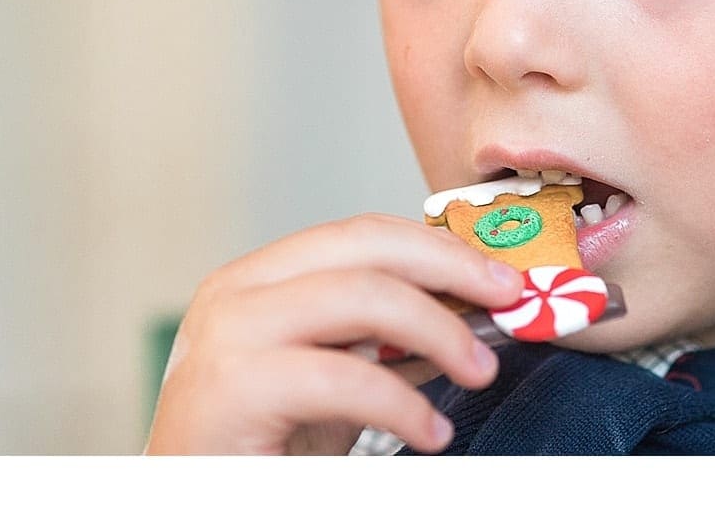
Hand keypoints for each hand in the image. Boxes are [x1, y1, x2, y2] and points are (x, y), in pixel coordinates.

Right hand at [143, 213, 526, 454]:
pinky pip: (341, 376)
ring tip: (480, 371)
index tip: (504, 276)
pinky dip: (402, 403)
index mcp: (262, 280)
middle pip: (365, 246)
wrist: (203, 502)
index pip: (365, 235)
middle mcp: (236, 293)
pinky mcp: (226, 388)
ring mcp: (225, 335)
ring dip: (440, 331)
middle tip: (511, 302)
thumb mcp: (343, 380)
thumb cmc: (266, 450)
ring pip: (360, 296)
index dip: (443, 247)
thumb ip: (394, 342)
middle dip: (452, 268)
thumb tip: (478, 311)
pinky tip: (431, 431)